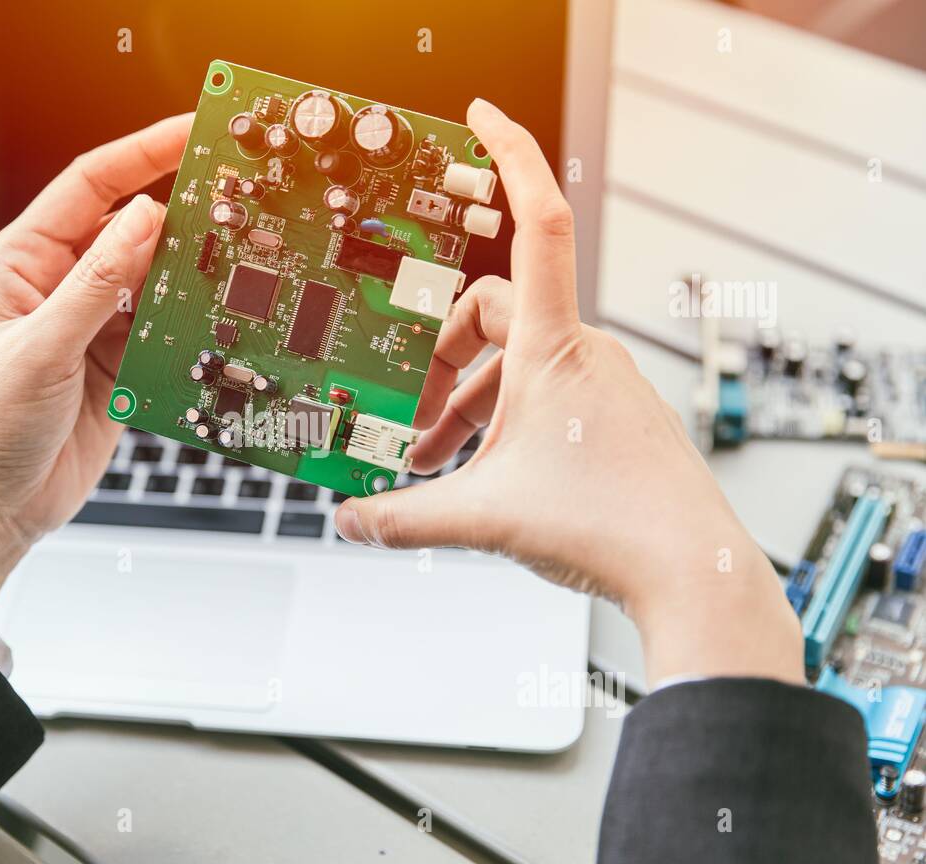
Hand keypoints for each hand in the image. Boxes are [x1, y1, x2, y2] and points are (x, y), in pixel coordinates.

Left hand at [0, 114, 191, 607]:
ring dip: (191, 268)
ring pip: (153, 279)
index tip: (192, 131)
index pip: (88, 187)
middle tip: (234, 191)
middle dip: (180, 208)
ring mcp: (90, 326)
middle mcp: (57, 286)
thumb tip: (144, 220)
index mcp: (21, 263)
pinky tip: (216, 312)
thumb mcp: (39, 350)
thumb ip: (95, 285)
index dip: (142, 153)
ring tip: (238, 251)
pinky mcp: (117, 365)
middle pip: (130, 228)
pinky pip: (162, 328)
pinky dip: (189, 320)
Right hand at [334, 99, 800, 686]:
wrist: (692, 572)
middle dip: (438, 360)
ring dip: (464, 406)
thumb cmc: (607, 526)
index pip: (535, 222)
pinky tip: (478, 475)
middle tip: (408, 413)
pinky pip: (543, 395)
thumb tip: (349, 521)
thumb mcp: (480, 517)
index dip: (510, 155)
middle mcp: (583, 351)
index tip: (481, 114)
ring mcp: (604, 381)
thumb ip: (402, 516)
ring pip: (514, 365)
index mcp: (552, 347)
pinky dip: (501, 422)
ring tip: (428, 463)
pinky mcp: (614, 414)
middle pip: (491, 313)